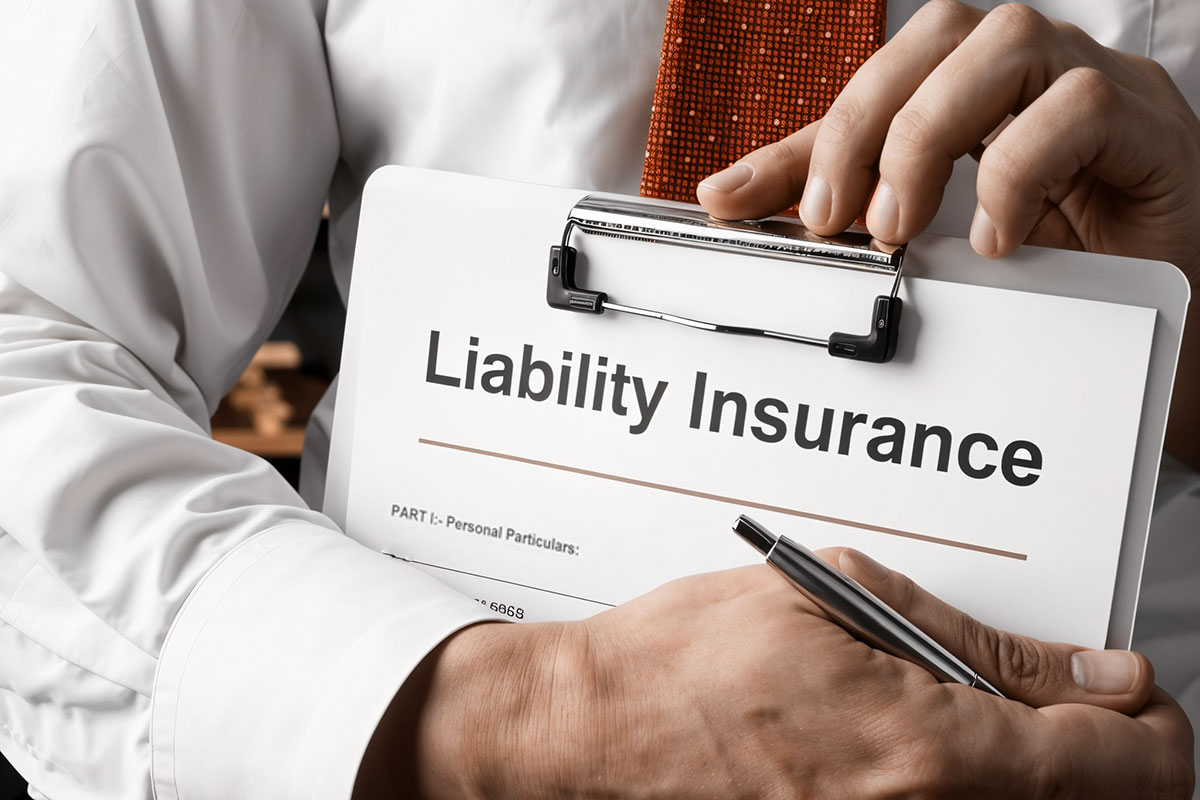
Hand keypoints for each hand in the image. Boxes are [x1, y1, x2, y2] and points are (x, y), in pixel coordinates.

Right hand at [357, 555, 1193, 797]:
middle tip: (1065, 697)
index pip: (1124, 765)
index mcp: (929, 749)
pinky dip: (967, 782)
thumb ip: (979, 643)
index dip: (1148, 719)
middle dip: (1101, 748)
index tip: (1128, 688)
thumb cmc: (685, 661)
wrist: (594, 730)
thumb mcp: (841, 599)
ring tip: (972, 710)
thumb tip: (1089, 671)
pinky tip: (919, 743)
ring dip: (1030, 765)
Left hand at [695, 0, 1199, 466]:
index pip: (877, 78)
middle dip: (863, 125)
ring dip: (929, 135)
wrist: (1154, 323)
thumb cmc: (1042, 266)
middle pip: (936, 33)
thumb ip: (835, 207)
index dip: (803, 135)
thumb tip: (722, 197)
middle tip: (831, 220)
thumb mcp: (925, 235)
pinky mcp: (1150, 125)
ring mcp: (1095, 86)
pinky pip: (1082, 105)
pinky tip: (992, 239)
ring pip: (1008, 42)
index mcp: (974, 86)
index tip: (738, 202)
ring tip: (899, 228)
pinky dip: (1017, 170)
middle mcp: (1031, 70)